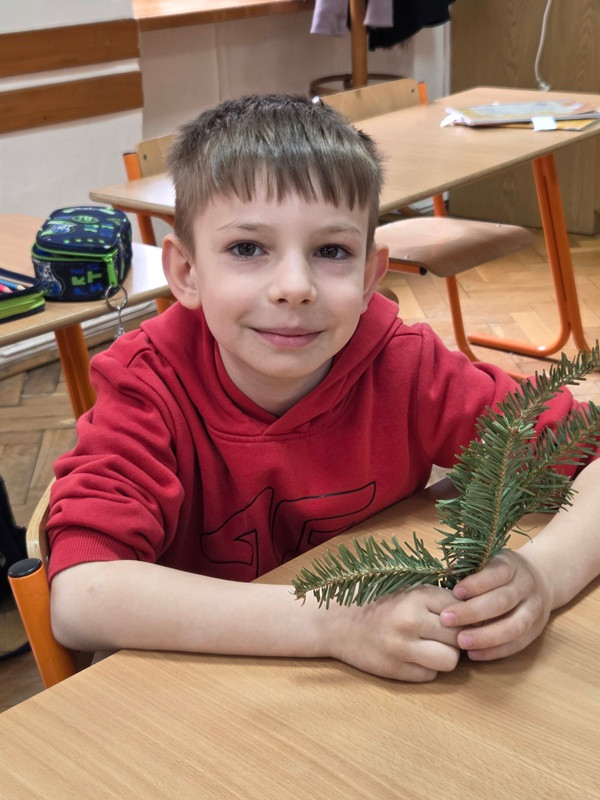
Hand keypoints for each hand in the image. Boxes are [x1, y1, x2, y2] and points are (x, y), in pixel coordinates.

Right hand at [321, 585, 461, 681]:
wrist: (337, 622)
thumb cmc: (378, 602)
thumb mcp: (408, 588)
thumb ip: (439, 595)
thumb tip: (477, 604)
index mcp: (417, 595)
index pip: (462, 610)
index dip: (464, 616)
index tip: (458, 618)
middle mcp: (411, 620)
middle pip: (460, 637)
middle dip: (456, 637)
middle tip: (444, 634)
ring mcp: (403, 647)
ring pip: (450, 660)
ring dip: (445, 655)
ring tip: (433, 647)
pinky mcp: (395, 670)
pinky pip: (430, 675)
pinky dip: (427, 668)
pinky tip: (415, 656)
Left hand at [440, 550, 552, 660]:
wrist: (541, 578)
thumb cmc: (501, 571)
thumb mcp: (489, 560)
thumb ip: (470, 566)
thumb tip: (448, 570)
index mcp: (512, 565)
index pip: (497, 573)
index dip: (476, 584)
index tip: (455, 592)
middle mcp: (527, 586)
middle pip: (503, 601)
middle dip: (473, 612)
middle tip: (446, 620)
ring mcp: (534, 609)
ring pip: (514, 626)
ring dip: (486, 637)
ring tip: (461, 642)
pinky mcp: (536, 630)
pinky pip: (518, 644)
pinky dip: (496, 651)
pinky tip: (474, 654)